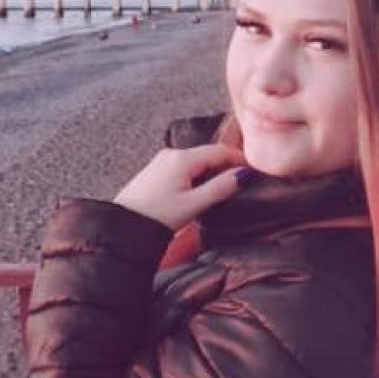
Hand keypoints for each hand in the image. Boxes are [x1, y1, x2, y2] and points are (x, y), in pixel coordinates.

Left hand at [113, 144, 253, 230]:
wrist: (122, 226)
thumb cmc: (157, 216)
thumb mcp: (193, 204)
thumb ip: (220, 188)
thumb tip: (243, 175)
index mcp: (182, 158)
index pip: (219, 151)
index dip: (239, 159)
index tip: (255, 171)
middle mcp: (171, 154)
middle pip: (207, 155)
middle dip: (226, 166)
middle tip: (243, 182)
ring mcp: (162, 162)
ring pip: (196, 162)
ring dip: (212, 172)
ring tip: (226, 189)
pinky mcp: (156, 172)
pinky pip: (184, 168)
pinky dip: (198, 176)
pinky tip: (202, 192)